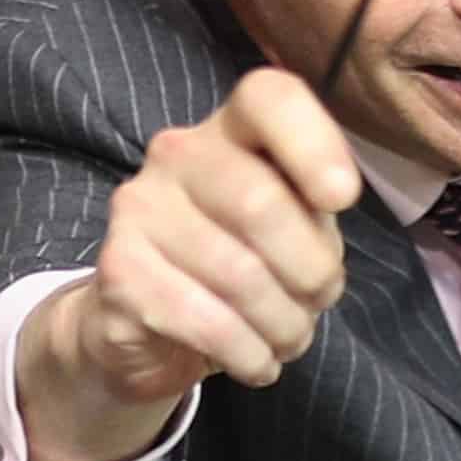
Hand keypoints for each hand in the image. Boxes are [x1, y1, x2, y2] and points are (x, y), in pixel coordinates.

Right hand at [17, 68, 361, 460]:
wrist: (148, 322)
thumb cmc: (247, 256)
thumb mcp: (295, 224)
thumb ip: (316, 206)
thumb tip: (334, 199)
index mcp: (236, 128)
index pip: (269, 97)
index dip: (314, 144)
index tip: (343, 199)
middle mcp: (179, 153)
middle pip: (261, 203)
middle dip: (312, 271)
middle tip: (321, 301)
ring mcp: (139, 209)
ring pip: (238, 274)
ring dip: (284, 323)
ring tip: (292, 338)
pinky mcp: (117, 271)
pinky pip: (204, 320)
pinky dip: (248, 352)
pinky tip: (259, 363)